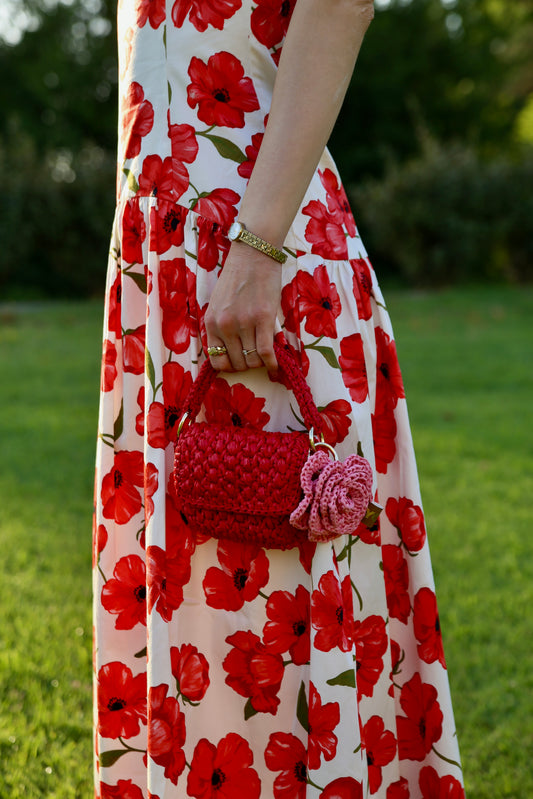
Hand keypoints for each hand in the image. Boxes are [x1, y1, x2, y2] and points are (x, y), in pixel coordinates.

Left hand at [204, 243, 281, 373]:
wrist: (253, 254)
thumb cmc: (237, 277)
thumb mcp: (219, 304)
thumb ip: (222, 326)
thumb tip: (234, 351)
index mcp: (211, 322)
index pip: (216, 360)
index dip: (229, 366)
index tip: (238, 362)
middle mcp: (225, 325)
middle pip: (237, 363)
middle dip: (247, 364)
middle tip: (255, 357)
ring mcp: (244, 323)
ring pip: (252, 360)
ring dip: (260, 363)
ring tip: (266, 357)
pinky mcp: (263, 319)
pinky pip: (266, 352)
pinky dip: (272, 363)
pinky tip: (276, 366)